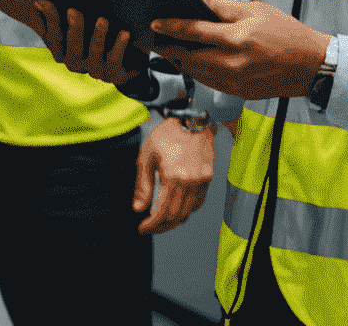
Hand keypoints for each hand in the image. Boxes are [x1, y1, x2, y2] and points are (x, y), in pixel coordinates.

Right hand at [33, 1, 133, 84]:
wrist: (128, 58)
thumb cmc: (96, 32)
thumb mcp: (79, 20)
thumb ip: (61, 12)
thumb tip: (37, 2)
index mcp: (63, 50)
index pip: (53, 36)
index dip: (50, 19)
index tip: (43, 1)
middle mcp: (76, 63)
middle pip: (73, 47)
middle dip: (74, 28)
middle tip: (73, 10)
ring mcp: (95, 70)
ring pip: (94, 54)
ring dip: (98, 36)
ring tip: (103, 19)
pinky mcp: (115, 75)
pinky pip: (116, 62)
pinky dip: (120, 46)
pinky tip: (125, 32)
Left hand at [133, 118, 214, 234]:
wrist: (192, 119)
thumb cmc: (169, 133)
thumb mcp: (147, 154)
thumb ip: (143, 184)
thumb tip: (139, 207)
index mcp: (173, 177)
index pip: (162, 212)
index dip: (151, 225)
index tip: (142, 229)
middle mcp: (190, 183)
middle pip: (176, 217)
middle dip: (161, 226)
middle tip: (150, 228)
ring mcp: (201, 182)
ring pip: (188, 213)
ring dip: (174, 221)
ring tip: (162, 222)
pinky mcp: (208, 179)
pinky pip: (198, 203)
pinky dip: (187, 210)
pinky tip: (178, 209)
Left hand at [151, 0, 331, 100]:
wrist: (312, 66)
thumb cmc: (285, 33)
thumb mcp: (255, 10)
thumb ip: (222, 4)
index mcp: (237, 39)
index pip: (194, 32)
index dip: (171, 27)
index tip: (154, 24)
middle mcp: (234, 63)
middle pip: (189, 57)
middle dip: (170, 48)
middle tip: (155, 40)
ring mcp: (236, 82)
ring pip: (197, 73)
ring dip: (182, 62)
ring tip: (170, 49)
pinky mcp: (240, 93)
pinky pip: (210, 83)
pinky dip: (199, 72)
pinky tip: (195, 62)